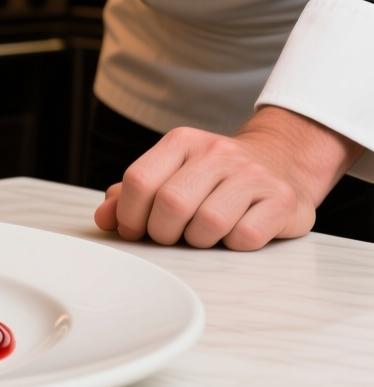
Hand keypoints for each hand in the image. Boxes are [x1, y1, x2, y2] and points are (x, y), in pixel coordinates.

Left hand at [93, 106, 360, 249]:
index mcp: (182, 142)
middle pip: (171, 203)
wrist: (282, 160)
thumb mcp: (173, 171)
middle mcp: (216, 152)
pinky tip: (234, 233)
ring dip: (199, 240)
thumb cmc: (216, 175)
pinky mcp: (280, 199)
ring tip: (203, 233)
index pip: (139, 179)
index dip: (128, 214)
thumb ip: (134, 192)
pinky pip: (244, 237)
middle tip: (169, 236)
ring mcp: (251, 174)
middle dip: (162, 232)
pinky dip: (233, 245)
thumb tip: (103, 218)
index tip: (133, 230)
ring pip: (207, 223)